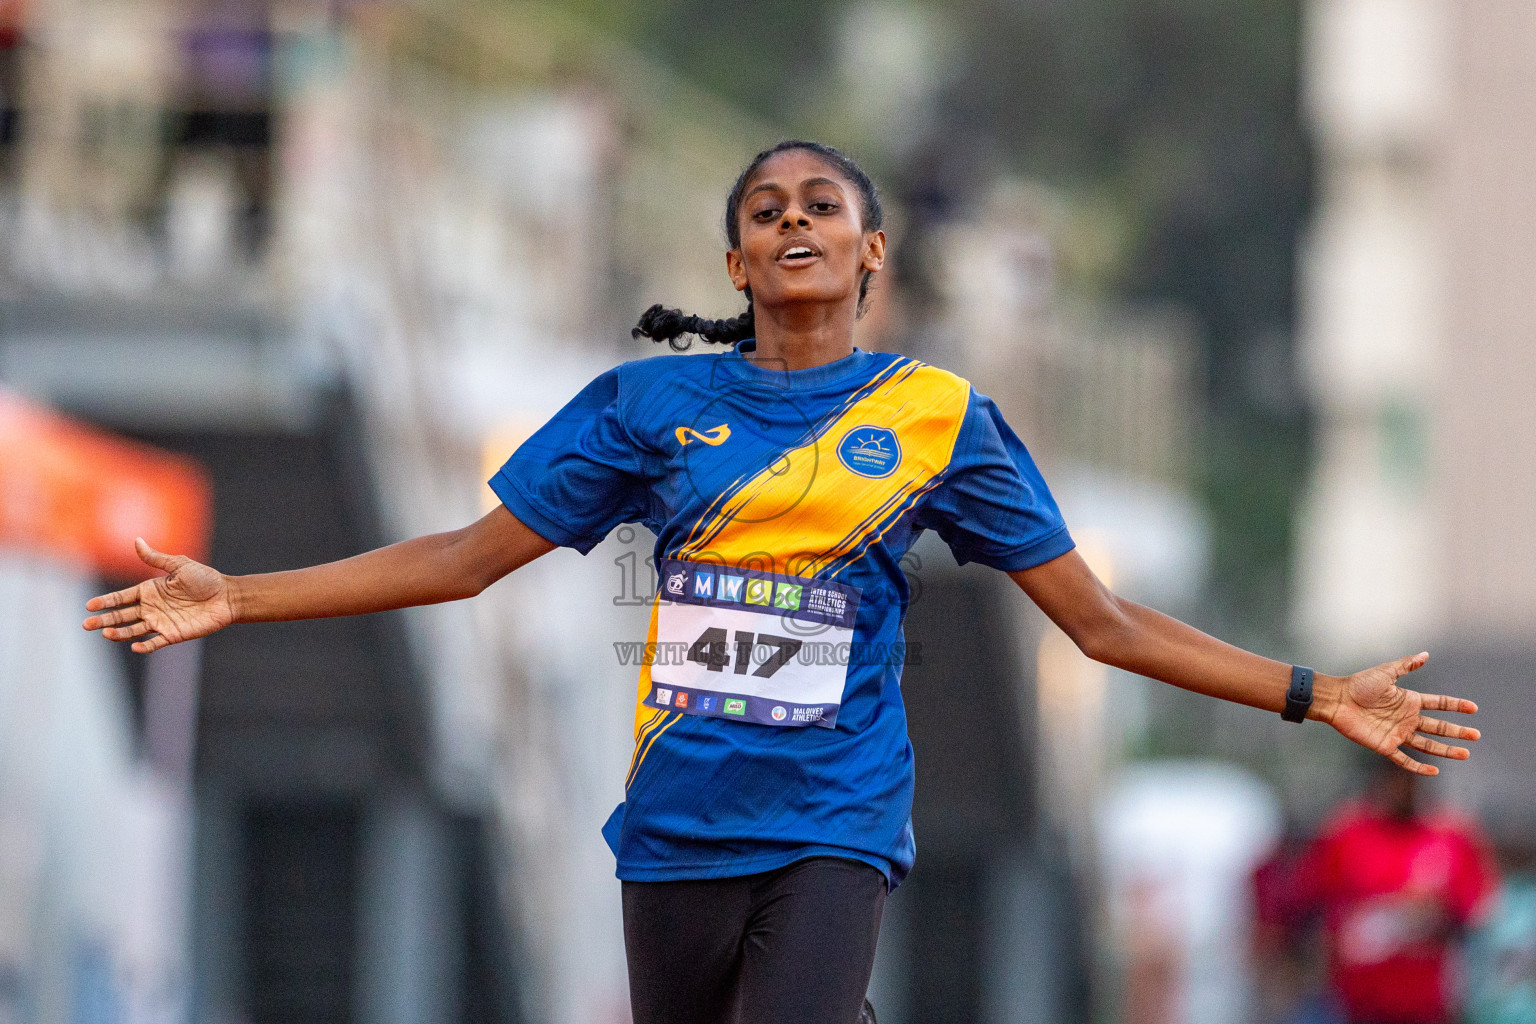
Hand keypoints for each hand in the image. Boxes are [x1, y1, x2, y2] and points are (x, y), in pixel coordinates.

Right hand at [82, 538, 236, 652]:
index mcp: (149, 590)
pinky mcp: (173, 635)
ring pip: (133, 630)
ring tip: (106, 633)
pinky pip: (155, 643)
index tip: (89, 606)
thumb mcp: (180, 565)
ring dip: (119, 633)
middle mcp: (151, 608)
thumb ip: (156, 558)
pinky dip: (144, 646)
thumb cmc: (205, 578)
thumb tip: (136, 540)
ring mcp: (160, 622)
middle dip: (103, 619)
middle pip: (121, 615)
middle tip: (86, 624)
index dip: (105, 601)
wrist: (227, 596)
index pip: (121, 597)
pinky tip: (135, 646)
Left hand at [1323, 652, 1479, 774]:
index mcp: (1408, 700)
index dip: (1455, 705)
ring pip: (1427, 745)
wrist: (1337, 700)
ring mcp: (1397, 733)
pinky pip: (1404, 759)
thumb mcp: (1385, 673)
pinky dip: (1418, 767)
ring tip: (1465, 754)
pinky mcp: (1385, 745)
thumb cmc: (1359, 685)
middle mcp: (1406, 718)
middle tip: (1476, 735)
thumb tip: (1426, 654)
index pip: (1438, 704)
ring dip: (1446, 750)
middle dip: (1457, 731)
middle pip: (1438, 726)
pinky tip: (1434, 771)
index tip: (1473, 708)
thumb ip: (1406, 666)